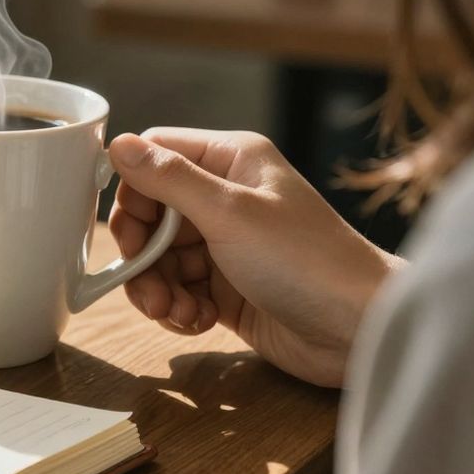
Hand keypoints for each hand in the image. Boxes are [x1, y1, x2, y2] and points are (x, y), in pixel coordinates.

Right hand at [107, 128, 402, 387]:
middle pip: (149, 214)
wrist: (357, 330)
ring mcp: (225, 243)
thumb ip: (168, 179)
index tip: (132, 235)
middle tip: (148, 285)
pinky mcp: (226, 286)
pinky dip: (178, 308)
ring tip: (176, 313)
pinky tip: (198, 320)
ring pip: (159, 258)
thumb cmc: (305, 260)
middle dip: (142, 255)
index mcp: (230, 160)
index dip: (133, 195)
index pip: (155, 158)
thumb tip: (116, 143)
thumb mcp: (229, 213)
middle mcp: (225, 197)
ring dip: (157, 289)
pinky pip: (178, 289)